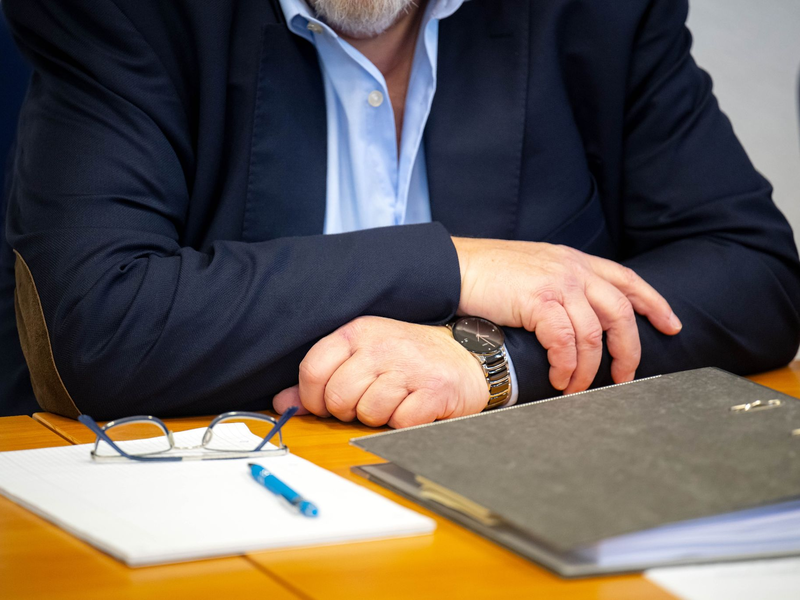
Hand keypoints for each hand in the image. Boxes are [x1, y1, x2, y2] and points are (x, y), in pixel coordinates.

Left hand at [272, 316, 488, 427]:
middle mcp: (381, 345)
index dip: (313, 397)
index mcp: (358, 332)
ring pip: (367, 412)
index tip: (326, 404)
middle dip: (349, 410)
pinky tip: (414, 407)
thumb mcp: (364, 355)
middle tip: (369, 401)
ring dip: (379, 417)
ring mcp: (409, 366)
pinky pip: (400, 422)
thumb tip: (282, 403)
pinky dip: (404, 423)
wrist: (468, 354)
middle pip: (338, 397)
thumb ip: (322, 377)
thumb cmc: (410, 358)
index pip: (313, 369)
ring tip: (396, 401)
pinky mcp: (433, 390)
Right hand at [452, 238, 680, 392]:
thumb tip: (573, 321)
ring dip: (587, 369)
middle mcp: (573, 269)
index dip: (653, 303)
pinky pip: (565, 342)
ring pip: (593, 335)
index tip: (671, 325)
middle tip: (623, 377)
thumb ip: (559, 287)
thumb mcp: (534, 271)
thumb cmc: (488, 274)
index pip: (627, 280)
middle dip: (628, 351)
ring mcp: (558, 283)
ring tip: (575, 388)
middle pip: (620, 313)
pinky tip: (557, 377)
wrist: (456, 267)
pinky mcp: (539, 300)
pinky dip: (565, 365)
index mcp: (575, 261)